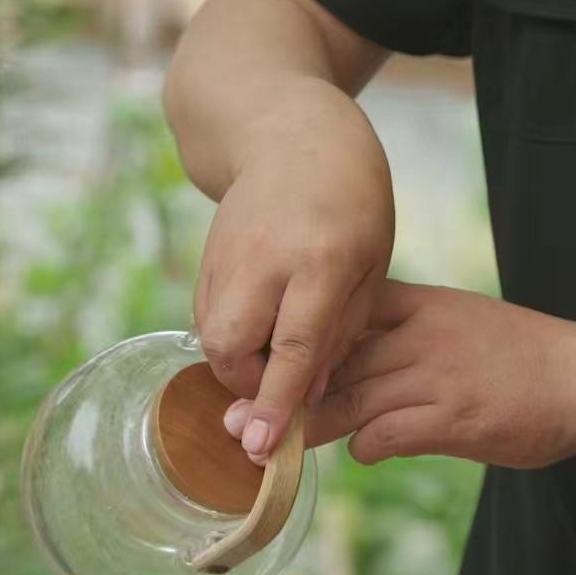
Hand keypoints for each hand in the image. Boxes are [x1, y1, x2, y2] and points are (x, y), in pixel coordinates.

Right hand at [193, 95, 393, 460]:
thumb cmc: (350, 198)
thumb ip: (341, 329)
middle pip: (231, 347)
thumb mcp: (369, 261)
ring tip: (274, 349)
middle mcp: (265, 260)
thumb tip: (308, 392)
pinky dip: (228, 337)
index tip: (260, 444)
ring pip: (211, 336)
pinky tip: (258, 323)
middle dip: (246, 386)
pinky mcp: (206, 257)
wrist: (287, 131)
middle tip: (278, 384)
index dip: (277, 401)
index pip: (294, 346)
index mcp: (321, 260)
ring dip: (237, 363)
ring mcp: (227, 257)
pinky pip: (207, 317)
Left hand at [227, 281, 575, 467]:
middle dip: (279, 393)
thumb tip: (352, 362)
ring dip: (309, 427)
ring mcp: (436, 374)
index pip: (337, 312)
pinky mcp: (451, 419)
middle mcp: (421, 334)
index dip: (292, 343)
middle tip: (232, 419)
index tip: (254, 368)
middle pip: (330, 359)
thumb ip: (405, 335)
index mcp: (420, 304)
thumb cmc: (523, 358)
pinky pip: (383, 434)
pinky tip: (365, 451)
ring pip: (347, 398)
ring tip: (278, 445)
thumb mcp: (459, 322)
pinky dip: (364, 448)